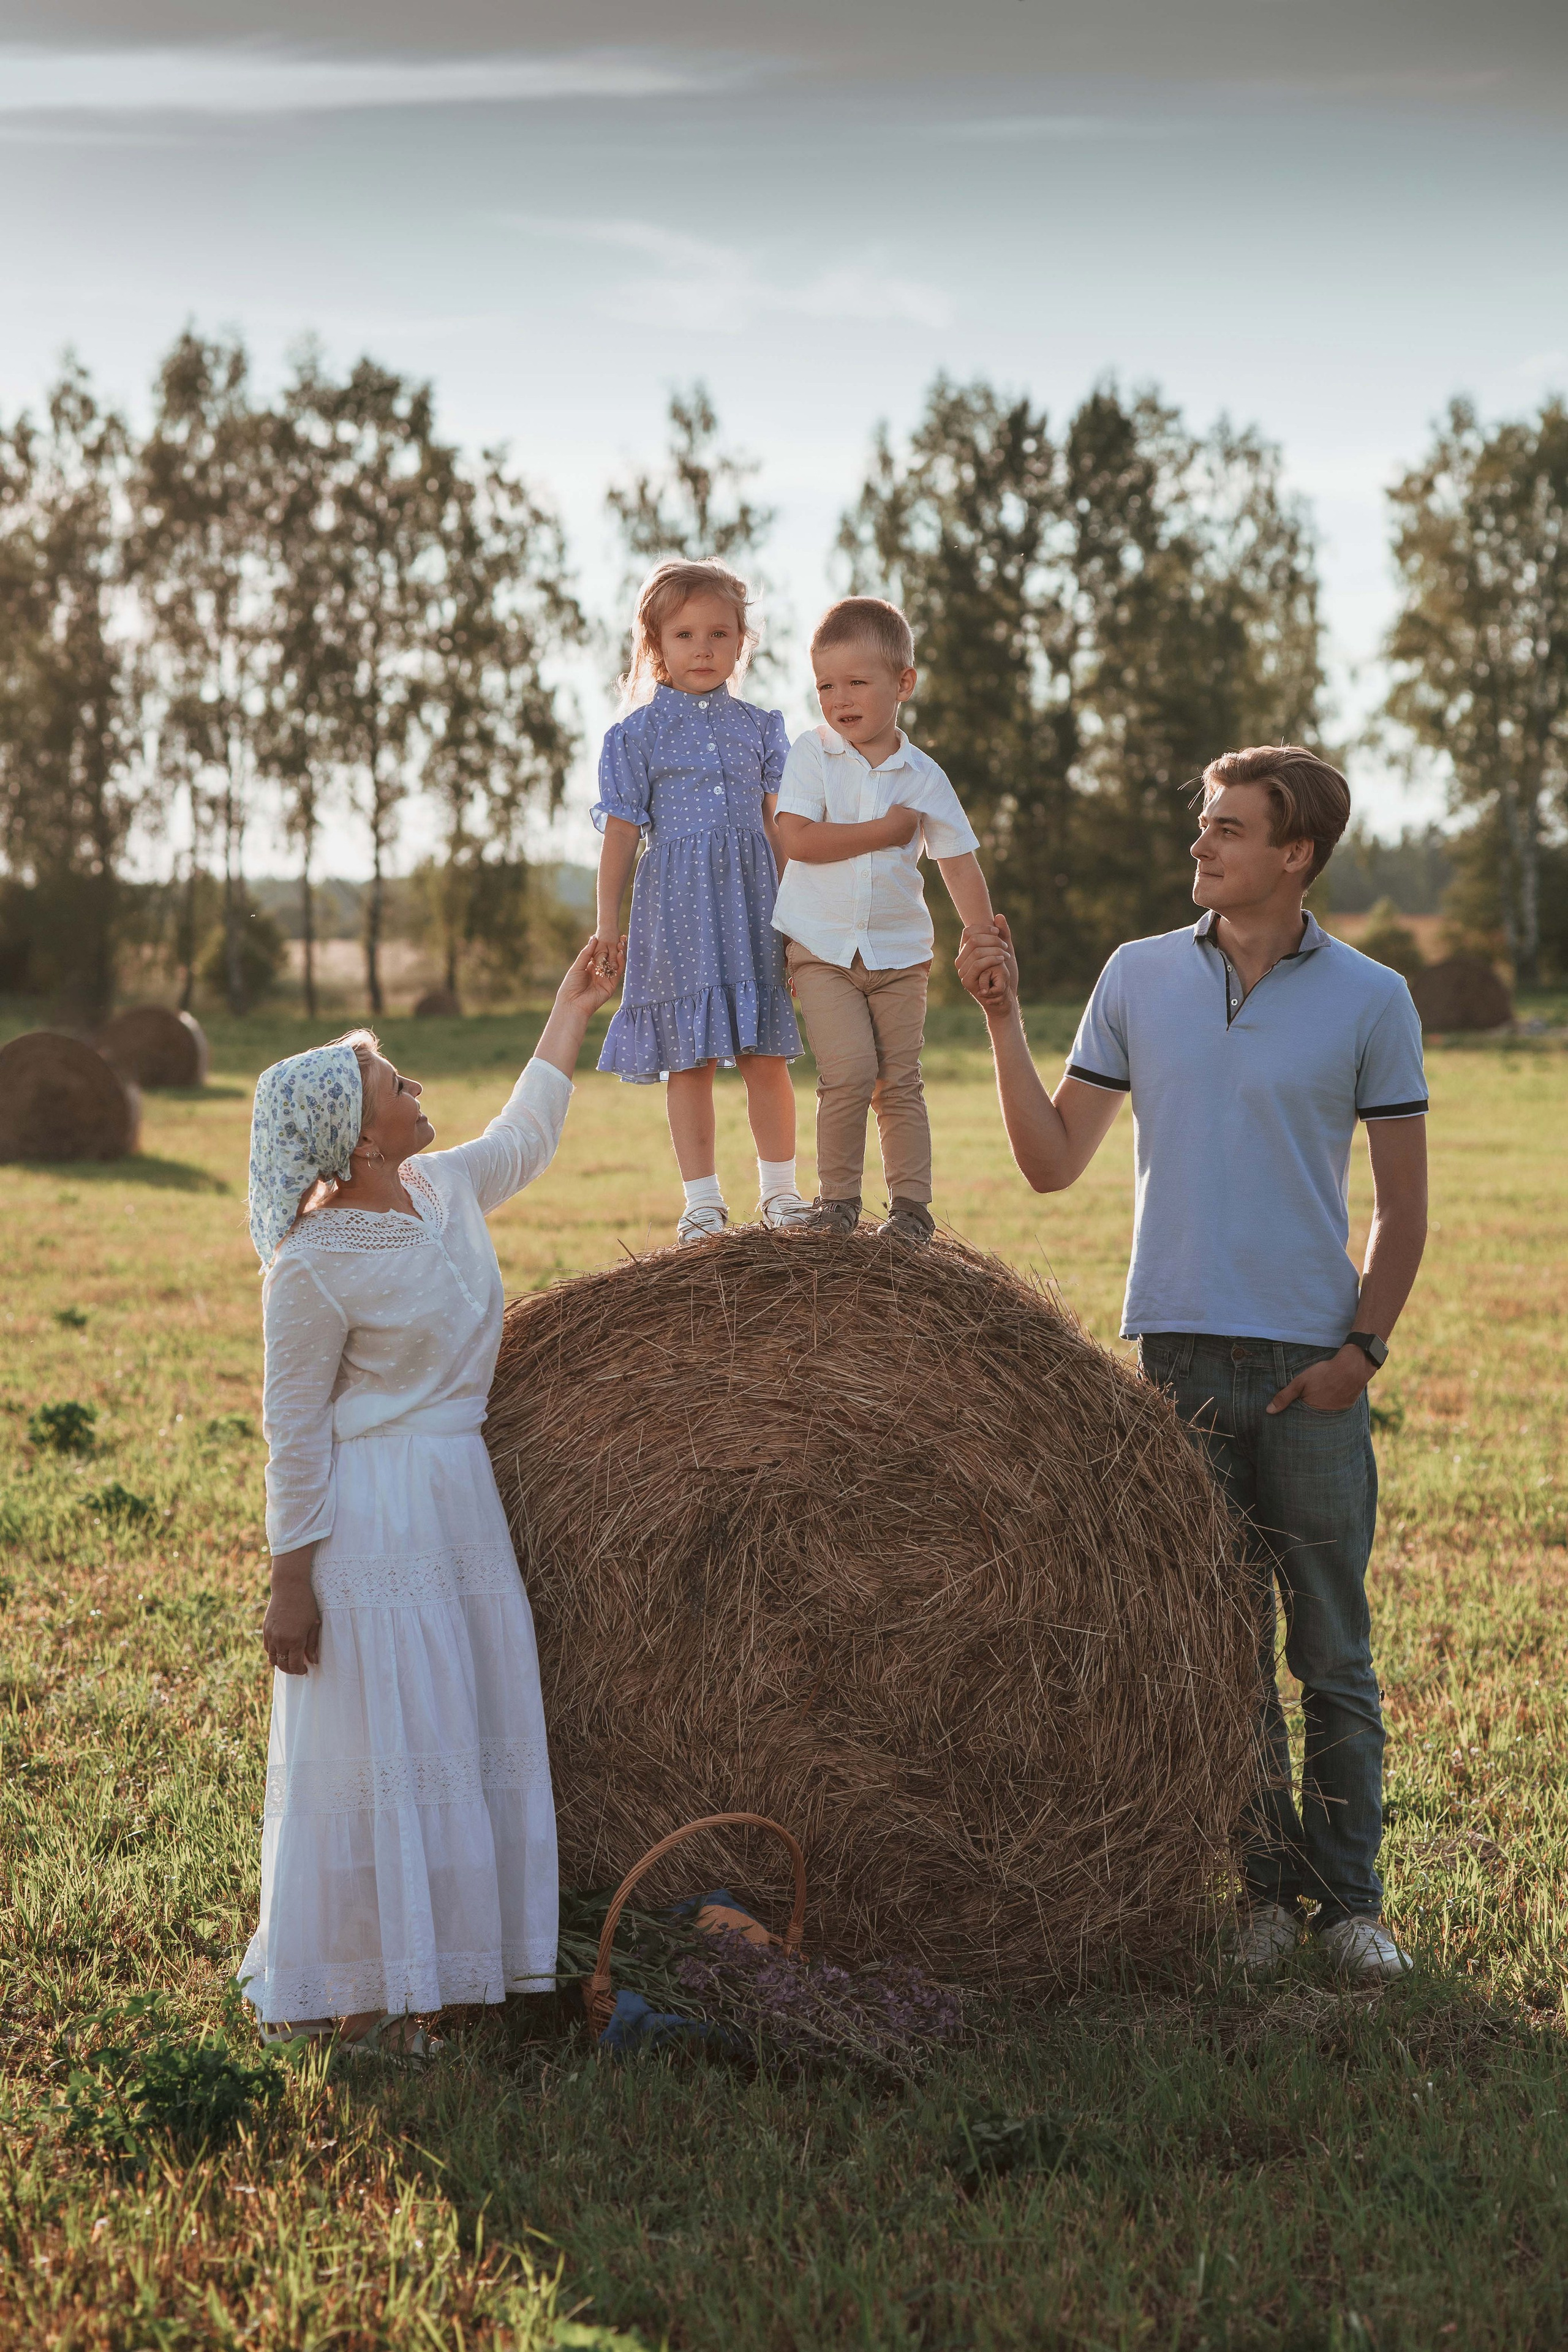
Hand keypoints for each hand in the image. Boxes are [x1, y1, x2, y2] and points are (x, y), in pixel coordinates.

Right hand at [263, 1559, 320, 1674]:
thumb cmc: (306, 1604)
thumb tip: (313, 1661)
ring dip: (281, 1662)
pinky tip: (282, 1650)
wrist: (289, 1587)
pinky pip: (267, 1648)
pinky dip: (273, 1653)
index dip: (300, 1671)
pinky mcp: (265, 1630)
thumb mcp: (313, 1624)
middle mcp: (280, 1640)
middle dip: (291, 1669)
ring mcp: (270, 1635)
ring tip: (290, 1659)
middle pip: (282, 1665)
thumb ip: (312, 1644)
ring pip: (272, 1658)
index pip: (294, 1665)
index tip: (305, 1669)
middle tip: (298, 1667)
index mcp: (295, 1640)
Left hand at [565, 935, 624, 1013]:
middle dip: (615, 948)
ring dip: (620, 954)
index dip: (605, 945)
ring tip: (622, 943)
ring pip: (616, 965)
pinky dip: (620, 963)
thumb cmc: (570, 986)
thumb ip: (586, 953)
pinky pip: (618, 974)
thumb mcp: (577, 966)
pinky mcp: (611, 986)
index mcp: (590, 969)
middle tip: (620, 937)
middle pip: (610, 958)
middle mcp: (599, 974)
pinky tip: (620, 954)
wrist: (572, 1004)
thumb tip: (594, 937)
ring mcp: (606, 980)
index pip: (600, 954)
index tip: (608, 935)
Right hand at [884, 803, 921, 847]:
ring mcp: (911, 835)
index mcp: (914, 816)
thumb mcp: (896, 806)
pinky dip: (901, 835)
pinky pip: (904, 836)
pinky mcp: (907, 841)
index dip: (904, 811)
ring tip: (895, 827)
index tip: (898, 812)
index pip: (910, 812)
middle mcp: (915, 826)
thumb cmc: (891, 817)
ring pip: (908, 830)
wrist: (886, 830)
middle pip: (910, 821)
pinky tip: (895, 833)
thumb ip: (901, 808)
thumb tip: (901, 812)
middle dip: (905, 820)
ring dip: (903, 828)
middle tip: (897, 820)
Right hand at [957, 912, 1018, 1013]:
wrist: (1005, 997)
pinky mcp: (967, 981)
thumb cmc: (1004, 974)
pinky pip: (978, 964)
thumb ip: (1003, 934)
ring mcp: (962, 971)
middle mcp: (961, 960)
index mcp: (966, 951)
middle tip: (1005, 947)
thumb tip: (998, 915)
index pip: (968, 932)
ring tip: (1005, 955)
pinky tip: (1002, 960)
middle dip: (992, 940)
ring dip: (995, 950)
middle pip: (973, 939)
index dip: (983, 928)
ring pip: (976, 951)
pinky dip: (992, 959)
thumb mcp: (1005, 951)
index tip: (998, 932)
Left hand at [1266, 1344, 1374, 1415]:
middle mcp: (1324, 1418)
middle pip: (1309, 1422)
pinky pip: (1332, 1412)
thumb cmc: (1324, 1373)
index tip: (1283, 1422)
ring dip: (1315, 1415)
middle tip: (1296, 1416)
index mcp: (1311, 1412)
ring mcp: (1336, 1414)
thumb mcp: (1300, 1382)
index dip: (1291, 1421)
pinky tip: (1324, 1401)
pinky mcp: (1344, 1409)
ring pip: (1321, 1417)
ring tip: (1310, 1408)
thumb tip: (1269, 1411)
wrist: (1352, 1367)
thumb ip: (1285, 1396)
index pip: (1297, 1422)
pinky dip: (1327, 1409)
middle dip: (1303, 1420)